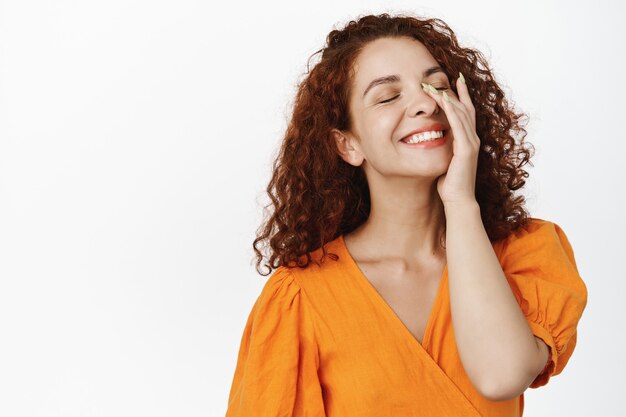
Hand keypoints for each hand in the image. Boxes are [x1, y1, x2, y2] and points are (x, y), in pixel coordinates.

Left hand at [422, 75, 479, 206]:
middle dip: (454, 91)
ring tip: (435, 85)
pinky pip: (459, 125)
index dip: (460, 97)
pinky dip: (451, 111)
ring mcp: (471, 143)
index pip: (465, 113)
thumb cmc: (450, 185)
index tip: (452, 82)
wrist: (459, 201)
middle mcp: (473, 139)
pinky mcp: (466, 150)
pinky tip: (444, 101)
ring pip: (461, 113)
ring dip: (448, 97)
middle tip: (441, 76)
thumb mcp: (445, 161)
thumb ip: (443, 149)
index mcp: (468, 141)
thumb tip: (430, 142)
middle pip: (465, 108)